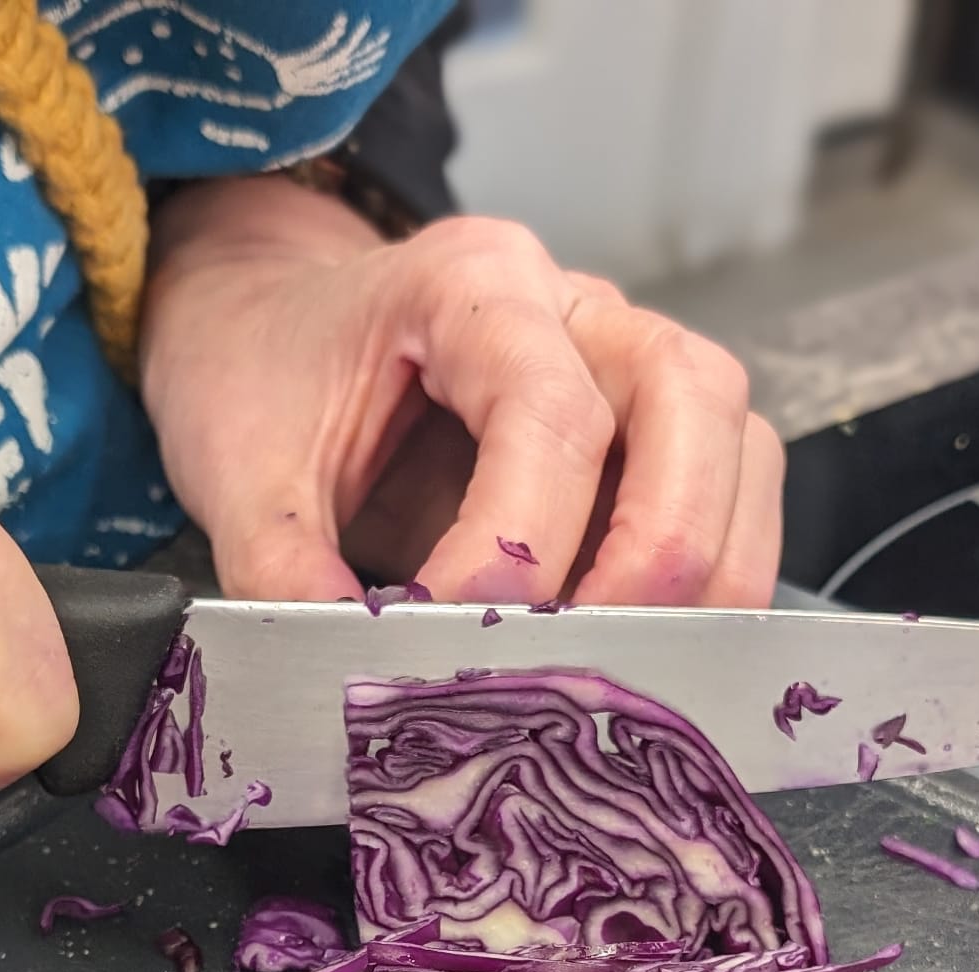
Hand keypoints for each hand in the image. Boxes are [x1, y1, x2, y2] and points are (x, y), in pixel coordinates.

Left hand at [139, 178, 782, 607]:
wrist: (263, 332)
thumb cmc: (260, 377)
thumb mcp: (240, 469)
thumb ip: (284, 571)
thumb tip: (359, 682)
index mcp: (471, 283)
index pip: (549, 412)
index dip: (521, 544)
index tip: (460, 635)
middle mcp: (576, 305)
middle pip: (693, 397)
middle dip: (659, 549)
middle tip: (592, 656)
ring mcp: (626, 361)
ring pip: (739, 439)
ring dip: (709, 566)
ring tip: (635, 665)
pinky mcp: (646, 431)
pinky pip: (730, 491)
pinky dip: (710, 576)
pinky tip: (650, 645)